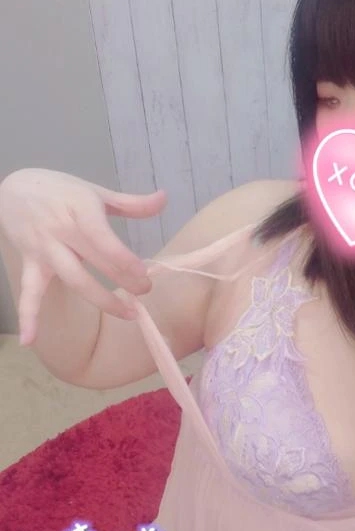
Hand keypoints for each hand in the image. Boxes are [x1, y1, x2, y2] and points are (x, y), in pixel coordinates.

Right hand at [0, 168, 166, 344]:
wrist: (13, 189)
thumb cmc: (60, 191)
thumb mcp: (94, 192)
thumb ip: (131, 202)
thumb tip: (163, 199)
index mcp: (79, 210)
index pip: (103, 238)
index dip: (124, 259)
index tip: (144, 274)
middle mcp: (61, 231)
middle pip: (94, 262)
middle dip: (123, 280)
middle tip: (146, 292)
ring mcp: (45, 250)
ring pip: (74, 279)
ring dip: (101, 300)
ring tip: (128, 314)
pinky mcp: (31, 264)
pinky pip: (29, 292)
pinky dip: (28, 316)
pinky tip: (30, 341)